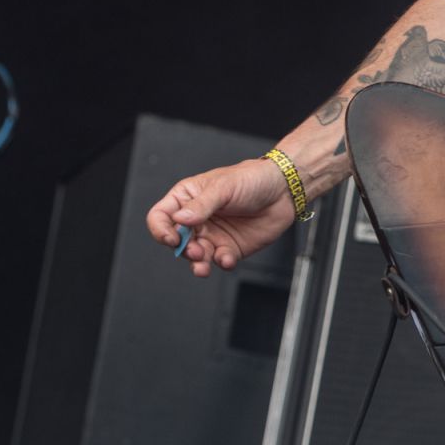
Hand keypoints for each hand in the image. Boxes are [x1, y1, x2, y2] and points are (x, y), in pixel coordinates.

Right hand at [145, 158, 296, 276]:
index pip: (160, 217)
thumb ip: (201, 205)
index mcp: (187, 199)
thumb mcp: (224, 187)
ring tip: (204, 265)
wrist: (284, 189)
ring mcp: (212, 235)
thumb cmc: (253, 179)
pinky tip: (226, 259)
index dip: (160, 230)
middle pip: (176, 241)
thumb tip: (179, 219)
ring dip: (197, 263)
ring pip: (195, 256)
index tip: (172, 238)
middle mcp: (196, 219)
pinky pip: (218, 261)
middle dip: (182, 250)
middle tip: (195, 251)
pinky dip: (220, 263)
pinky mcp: (229, 247)